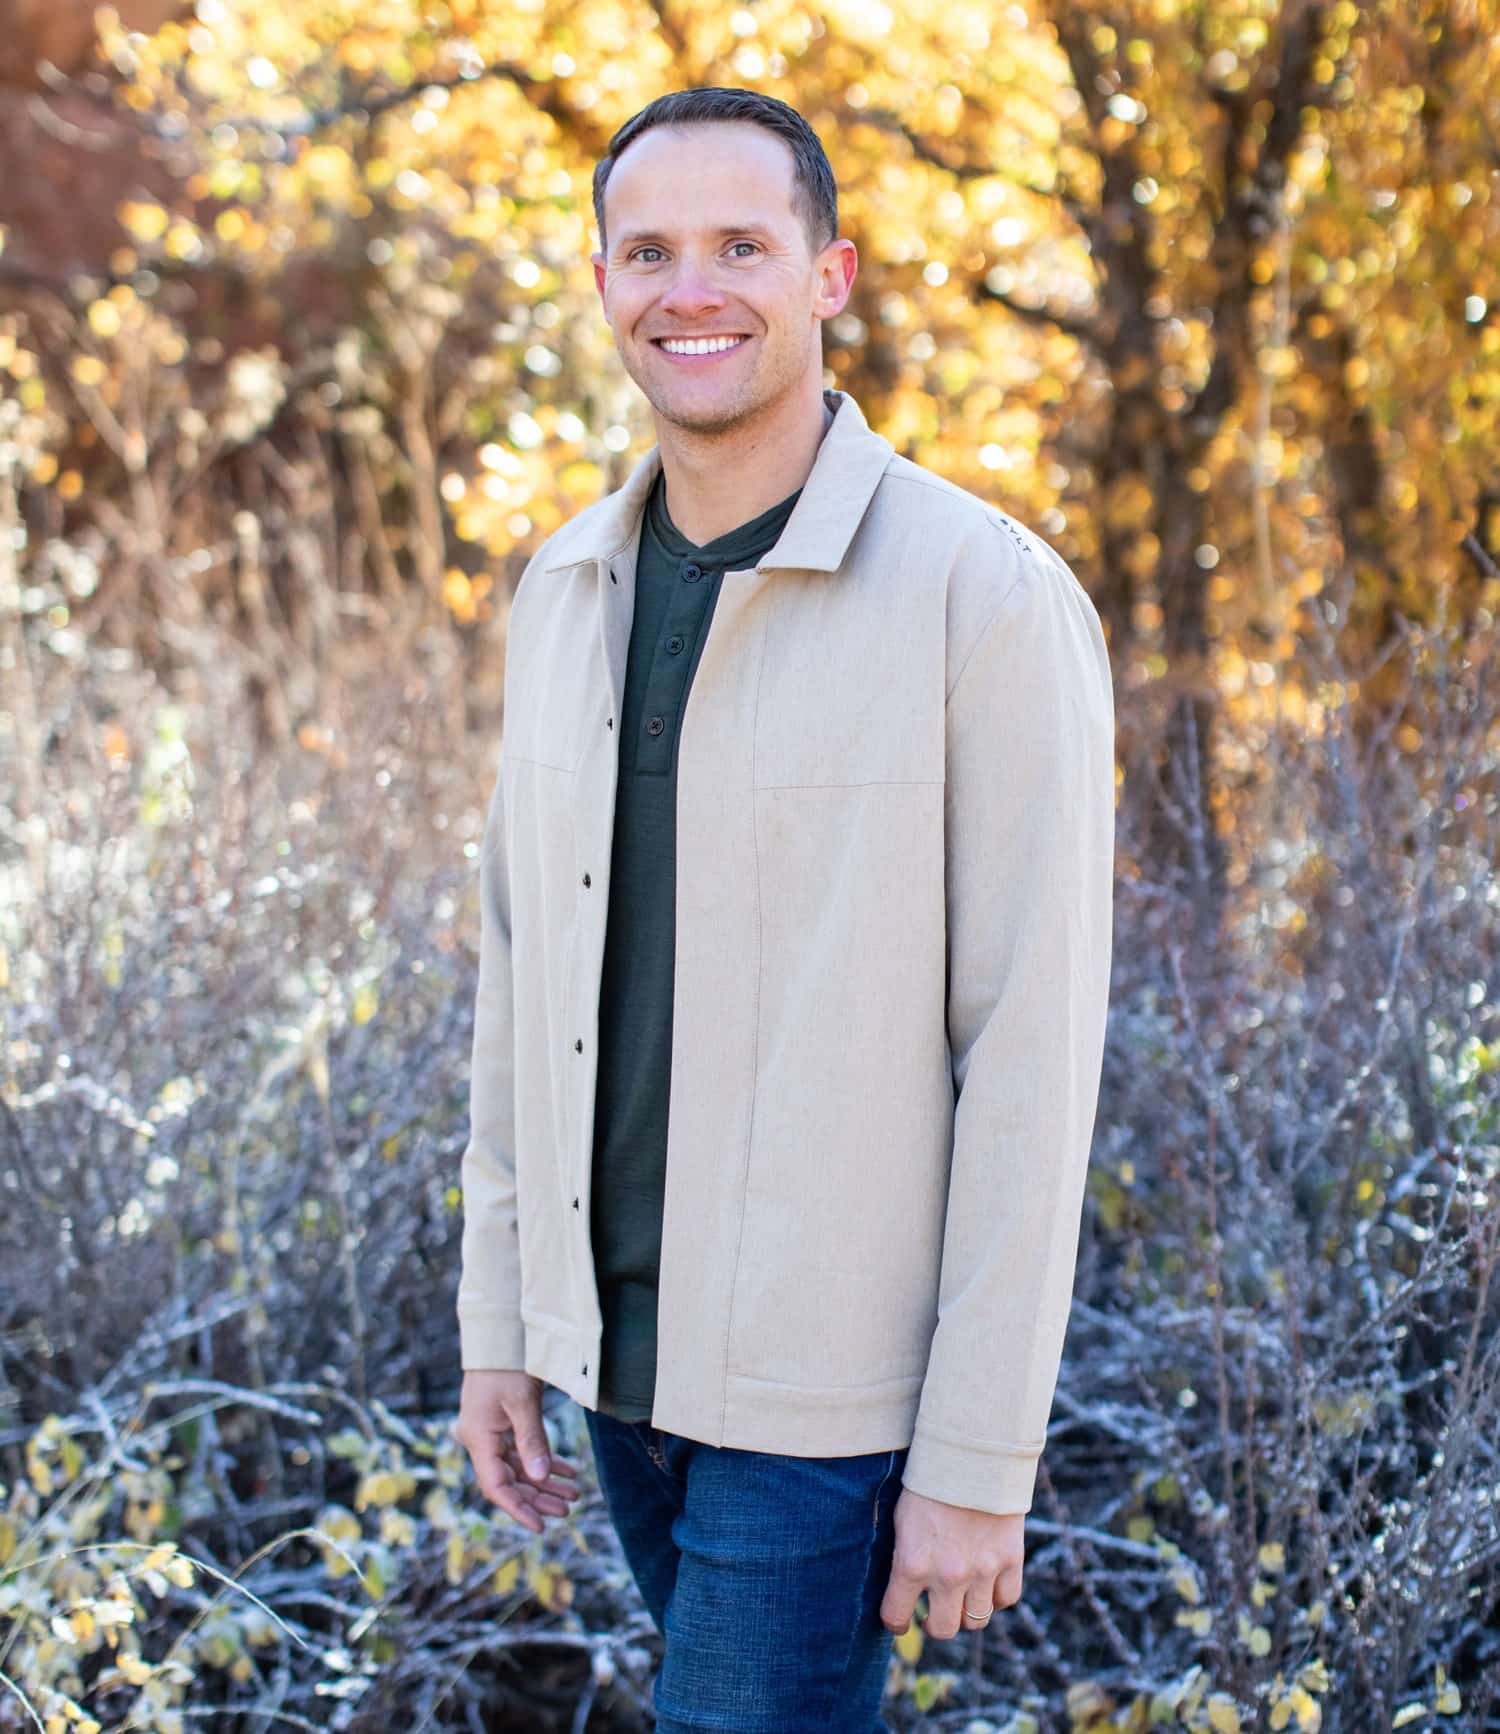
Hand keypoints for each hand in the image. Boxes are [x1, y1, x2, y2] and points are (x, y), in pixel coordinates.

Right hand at [455, 1369, 582, 1532]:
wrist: (498, 1334)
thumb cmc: (507, 1364)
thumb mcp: (522, 1401)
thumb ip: (531, 1440)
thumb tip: (539, 1477)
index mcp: (478, 1438)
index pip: (496, 1486)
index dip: (518, 1509)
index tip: (541, 1527)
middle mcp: (481, 1439)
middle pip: (510, 1481)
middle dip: (539, 1497)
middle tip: (569, 1508)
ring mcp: (490, 1432)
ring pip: (518, 1467)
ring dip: (544, 1481)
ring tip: (573, 1492)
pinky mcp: (501, 1423)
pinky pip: (522, 1451)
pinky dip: (543, 1461)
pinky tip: (565, 1470)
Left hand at [880, 1487, 1024, 1638]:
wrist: (970, 1451)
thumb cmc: (928, 1481)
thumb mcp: (902, 1518)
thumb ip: (903, 1557)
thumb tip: (902, 1587)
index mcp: (911, 1563)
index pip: (896, 1617)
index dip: (895, 1621)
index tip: (899, 1618)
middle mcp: (947, 1575)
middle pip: (944, 1629)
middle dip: (935, 1623)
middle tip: (932, 1610)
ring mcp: (982, 1570)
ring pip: (976, 1620)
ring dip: (966, 1612)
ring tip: (960, 1596)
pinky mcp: (1010, 1559)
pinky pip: (1005, 1599)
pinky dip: (996, 1596)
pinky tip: (986, 1581)